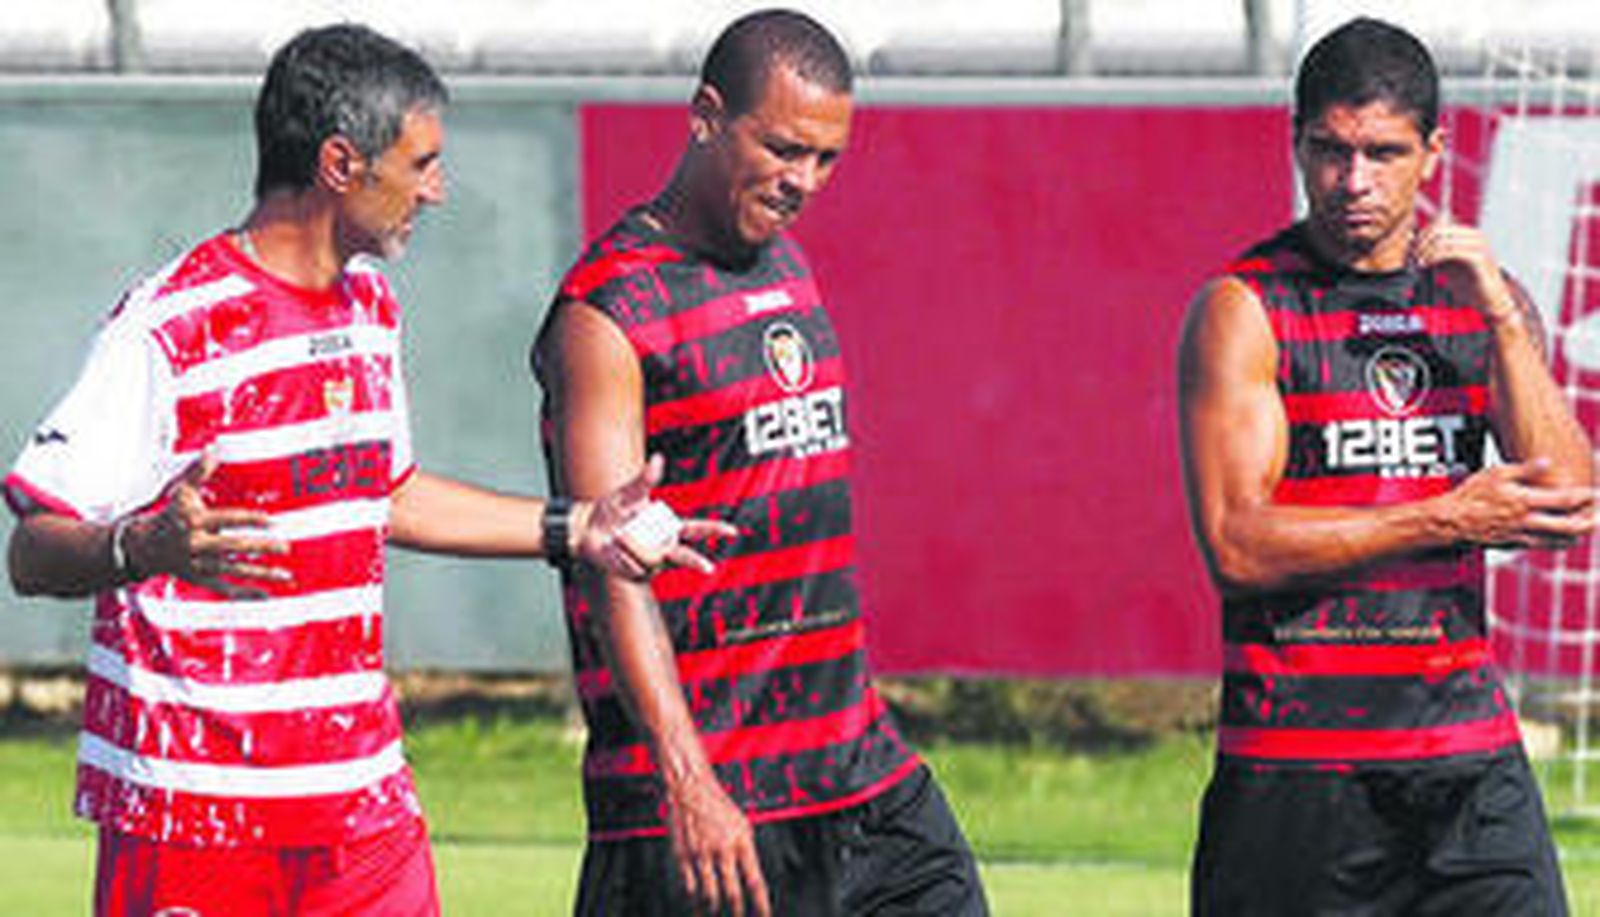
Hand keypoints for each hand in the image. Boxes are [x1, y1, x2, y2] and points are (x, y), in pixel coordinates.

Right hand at [123, 450, 290, 597]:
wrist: (144, 546)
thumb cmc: (169, 515)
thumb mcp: (181, 491)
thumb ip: (199, 472)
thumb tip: (212, 450)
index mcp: (195, 522)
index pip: (228, 519)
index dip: (250, 520)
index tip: (271, 521)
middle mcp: (198, 545)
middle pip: (234, 547)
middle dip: (261, 547)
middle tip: (285, 546)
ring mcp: (200, 565)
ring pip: (235, 571)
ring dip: (262, 574)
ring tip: (286, 575)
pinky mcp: (201, 580)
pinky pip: (226, 590)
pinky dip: (246, 594)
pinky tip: (266, 595)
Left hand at [574, 455, 737, 579]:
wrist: (588, 529)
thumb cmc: (612, 509)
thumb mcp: (630, 493)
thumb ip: (646, 479)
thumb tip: (658, 459)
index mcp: (669, 528)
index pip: (697, 529)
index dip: (714, 530)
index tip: (732, 531)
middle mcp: (664, 548)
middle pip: (684, 555)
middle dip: (695, 561)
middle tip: (708, 566)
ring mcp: (652, 564)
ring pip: (649, 557)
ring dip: (630, 544)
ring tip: (617, 536)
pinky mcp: (637, 575)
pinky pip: (633, 566)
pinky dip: (621, 555)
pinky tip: (614, 549)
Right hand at [666, 771, 770, 916]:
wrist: (691, 788)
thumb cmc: (719, 807)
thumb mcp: (743, 826)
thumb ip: (747, 852)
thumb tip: (752, 879)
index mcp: (742, 842)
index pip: (755, 881)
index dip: (761, 904)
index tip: (765, 916)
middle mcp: (723, 849)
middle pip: (733, 893)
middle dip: (738, 911)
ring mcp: (702, 853)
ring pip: (710, 894)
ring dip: (715, 909)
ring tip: (717, 914)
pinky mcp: (683, 855)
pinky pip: (690, 886)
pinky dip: (695, 898)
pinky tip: (698, 904)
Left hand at [1411, 219, 1518, 324]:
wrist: (1489, 301)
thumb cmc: (1467, 284)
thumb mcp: (1446, 264)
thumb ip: (1432, 251)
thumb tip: (1410, 237)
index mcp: (1467, 234)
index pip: (1436, 227)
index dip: (1418, 239)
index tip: (1407, 255)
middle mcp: (1474, 235)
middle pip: (1438, 231)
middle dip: (1419, 246)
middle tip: (1408, 261)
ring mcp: (1479, 245)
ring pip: (1442, 240)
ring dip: (1423, 252)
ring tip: (1415, 266)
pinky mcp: (1479, 257)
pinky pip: (1450, 251)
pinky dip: (1432, 258)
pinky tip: (1423, 267)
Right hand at [1442, 459, 1596, 549]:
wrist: (1451, 521)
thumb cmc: (1471, 496)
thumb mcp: (1495, 473)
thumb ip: (1525, 469)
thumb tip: (1547, 462)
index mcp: (1524, 501)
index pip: (1565, 500)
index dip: (1585, 497)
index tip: (1596, 492)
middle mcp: (1527, 521)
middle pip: (1570, 526)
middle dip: (1591, 521)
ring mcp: (1523, 535)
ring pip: (1561, 540)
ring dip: (1580, 534)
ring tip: (1590, 525)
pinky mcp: (1517, 544)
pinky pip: (1546, 546)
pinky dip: (1561, 541)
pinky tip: (1567, 536)